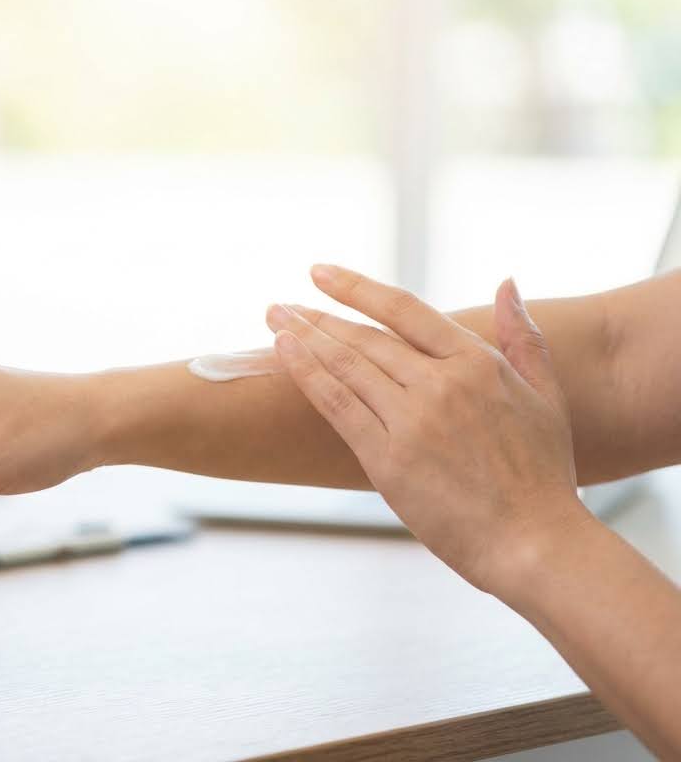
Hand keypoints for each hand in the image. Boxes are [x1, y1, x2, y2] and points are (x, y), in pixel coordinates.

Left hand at [267, 265, 588, 597]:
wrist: (533, 544)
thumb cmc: (542, 476)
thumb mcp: (544, 396)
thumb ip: (522, 338)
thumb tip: (504, 282)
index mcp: (477, 364)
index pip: (404, 310)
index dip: (357, 287)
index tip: (321, 272)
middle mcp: (441, 384)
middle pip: (366, 338)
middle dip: (317, 316)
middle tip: (281, 303)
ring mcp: (412, 420)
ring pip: (346, 365)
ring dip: (303, 337)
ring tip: (272, 318)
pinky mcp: (387, 459)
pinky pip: (337, 405)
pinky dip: (306, 374)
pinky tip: (282, 352)